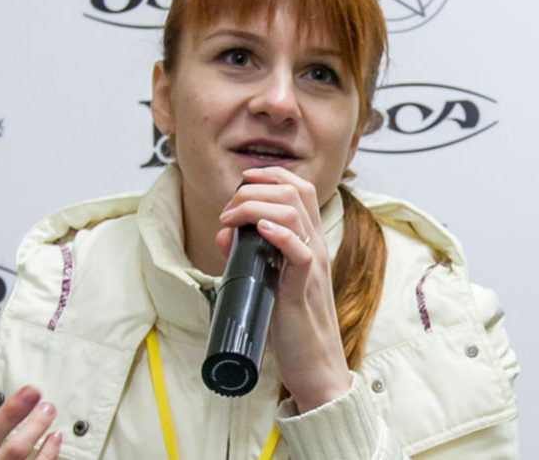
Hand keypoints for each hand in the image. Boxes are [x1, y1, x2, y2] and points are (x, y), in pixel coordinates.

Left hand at [217, 166, 351, 412]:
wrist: (314, 364)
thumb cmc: (290, 322)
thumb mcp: (264, 280)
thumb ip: (245, 254)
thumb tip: (224, 233)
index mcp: (308, 239)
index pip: (299, 187)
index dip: (270, 174)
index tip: (242, 181)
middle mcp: (314, 245)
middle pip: (294, 190)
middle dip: (254, 188)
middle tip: (228, 210)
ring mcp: (312, 264)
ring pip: (294, 211)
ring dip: (256, 206)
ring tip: (233, 219)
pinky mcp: (303, 287)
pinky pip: (299, 251)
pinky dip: (278, 234)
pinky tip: (259, 230)